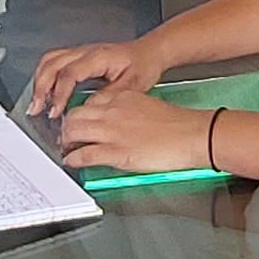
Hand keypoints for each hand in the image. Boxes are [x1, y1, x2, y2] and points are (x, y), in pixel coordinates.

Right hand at [23, 38, 161, 117]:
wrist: (150, 52)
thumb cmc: (143, 65)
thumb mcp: (133, 85)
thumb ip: (109, 97)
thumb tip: (87, 109)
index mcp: (98, 57)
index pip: (69, 73)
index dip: (59, 93)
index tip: (55, 111)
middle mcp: (86, 51)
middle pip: (52, 64)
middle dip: (40, 87)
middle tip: (36, 109)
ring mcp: (80, 52)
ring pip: (49, 60)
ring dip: (39, 80)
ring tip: (36, 102)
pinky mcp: (79, 56)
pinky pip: (54, 61)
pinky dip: (44, 76)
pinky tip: (45, 91)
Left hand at [54, 87, 212, 175]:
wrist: (192, 134)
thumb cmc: (176, 123)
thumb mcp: (146, 105)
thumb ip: (128, 110)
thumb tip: (117, 123)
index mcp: (121, 97)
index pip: (88, 102)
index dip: (80, 114)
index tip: (78, 122)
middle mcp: (112, 111)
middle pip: (74, 115)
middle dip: (66, 128)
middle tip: (67, 137)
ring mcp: (112, 131)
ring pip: (73, 132)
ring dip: (66, 142)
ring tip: (67, 149)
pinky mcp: (116, 152)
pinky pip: (84, 154)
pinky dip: (73, 159)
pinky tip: (72, 161)